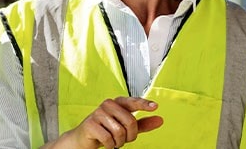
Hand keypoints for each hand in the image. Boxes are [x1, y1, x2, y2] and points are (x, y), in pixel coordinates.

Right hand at [47, 97, 162, 148]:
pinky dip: (110, 145)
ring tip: (113, 141)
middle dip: (130, 135)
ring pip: (119, 131)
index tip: (155, 106)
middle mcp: (108, 104)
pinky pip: (109, 138)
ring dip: (119, 142)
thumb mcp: (127, 128)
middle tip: (123, 139)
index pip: (132, 101)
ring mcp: (98, 113)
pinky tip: (105, 142)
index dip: (144, 104)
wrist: (85, 138)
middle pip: (130, 121)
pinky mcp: (90, 123)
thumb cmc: (107, 131)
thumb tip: (160, 119)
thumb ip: (143, 124)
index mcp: (118, 103)